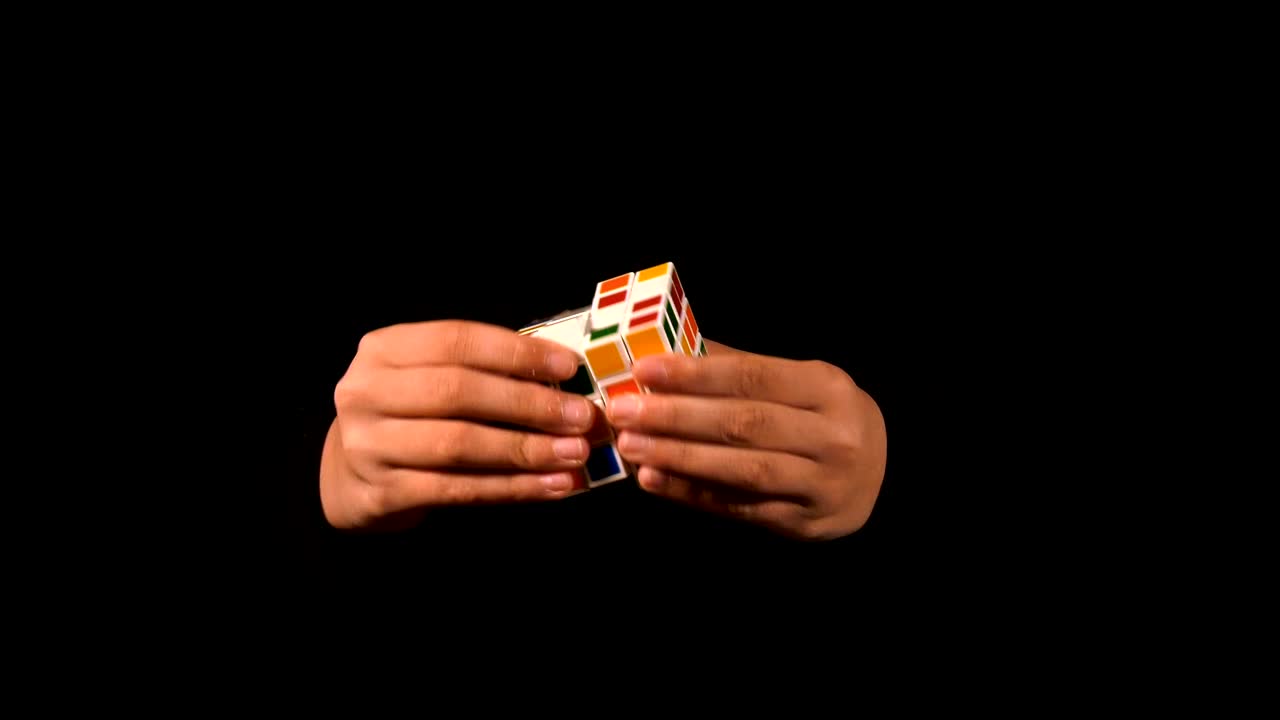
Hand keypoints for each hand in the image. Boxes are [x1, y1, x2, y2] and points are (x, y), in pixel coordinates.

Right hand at [320, 320, 596, 530]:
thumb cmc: (407, 414)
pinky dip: (510, 488)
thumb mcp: (428, 377)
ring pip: (459, 445)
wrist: (345, 473)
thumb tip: (564, 376)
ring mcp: (367, 445)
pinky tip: (550, 487)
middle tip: (580, 416)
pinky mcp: (379, 493)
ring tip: (573, 453)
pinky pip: (457, 490)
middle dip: (528, 404)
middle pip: (458, 392)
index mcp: (384, 349)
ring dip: (525, 450)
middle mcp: (366, 392)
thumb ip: (482, 370)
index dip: (516, 353)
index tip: (568, 367)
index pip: (457, 341)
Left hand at [607, 340, 886, 540]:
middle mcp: (833, 436)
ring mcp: (822, 484)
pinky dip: (693, 493)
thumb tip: (668, 349)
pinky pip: (740, 507)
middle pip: (745, 424)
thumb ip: (738, 368)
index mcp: (828, 388)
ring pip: (742, 470)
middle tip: (624, 411)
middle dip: (676, 416)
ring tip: (632, 446)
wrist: (879, 477)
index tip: (646, 370)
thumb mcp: (799, 383)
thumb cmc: (823, 419)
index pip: (753, 377)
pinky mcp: (804, 522)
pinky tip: (655, 479)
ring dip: (680, 457)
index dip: (696, 373)